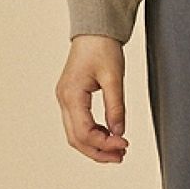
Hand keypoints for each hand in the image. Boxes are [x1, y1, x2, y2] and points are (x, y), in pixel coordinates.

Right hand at [55, 35, 129, 162]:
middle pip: (76, 139)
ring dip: (96, 146)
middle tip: (121, 156)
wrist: (94, 31)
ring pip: (76, 135)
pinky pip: (78, 125)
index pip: (85, 132)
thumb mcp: (114, 78)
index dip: (105, 144)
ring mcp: (66, 100)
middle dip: (99, 152)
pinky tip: (110, 136)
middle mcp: (64, 100)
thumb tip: (119, 133)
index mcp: (72, 95)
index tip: (125, 144)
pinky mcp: (71, 99)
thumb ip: (116, 107)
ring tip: (118, 151)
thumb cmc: (103, 48)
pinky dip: (94, 135)